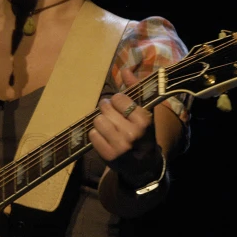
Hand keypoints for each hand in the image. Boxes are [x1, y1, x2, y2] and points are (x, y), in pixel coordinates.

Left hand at [89, 68, 162, 186]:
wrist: (144, 166)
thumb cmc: (143, 134)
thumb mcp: (144, 112)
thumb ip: (135, 90)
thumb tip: (125, 70)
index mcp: (144, 120)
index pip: (118, 98)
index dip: (117, 101)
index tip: (121, 107)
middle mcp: (133, 133)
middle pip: (105, 108)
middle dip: (106, 110)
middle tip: (112, 116)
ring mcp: (120, 146)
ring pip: (98, 121)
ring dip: (101, 122)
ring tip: (109, 127)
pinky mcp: (108, 156)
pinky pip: (92, 135)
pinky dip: (96, 135)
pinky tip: (105, 138)